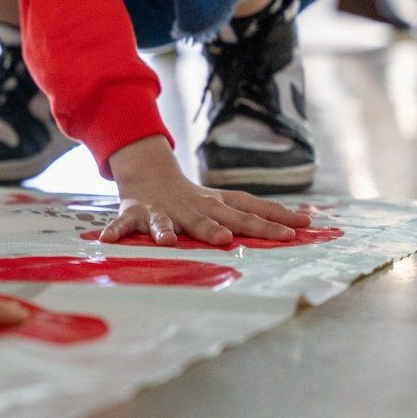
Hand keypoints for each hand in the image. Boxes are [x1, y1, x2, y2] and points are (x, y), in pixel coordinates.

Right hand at [106, 137, 311, 245]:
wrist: (151, 176)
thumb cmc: (197, 198)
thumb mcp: (229, 202)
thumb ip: (262, 213)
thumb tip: (309, 220)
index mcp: (216, 204)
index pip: (249, 210)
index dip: (272, 219)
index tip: (299, 227)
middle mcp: (192, 207)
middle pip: (209, 218)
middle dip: (218, 227)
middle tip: (230, 239)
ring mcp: (162, 211)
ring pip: (164, 222)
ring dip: (165, 230)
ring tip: (167, 241)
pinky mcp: (135, 214)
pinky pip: (124, 225)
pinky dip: (116, 231)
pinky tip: (107, 241)